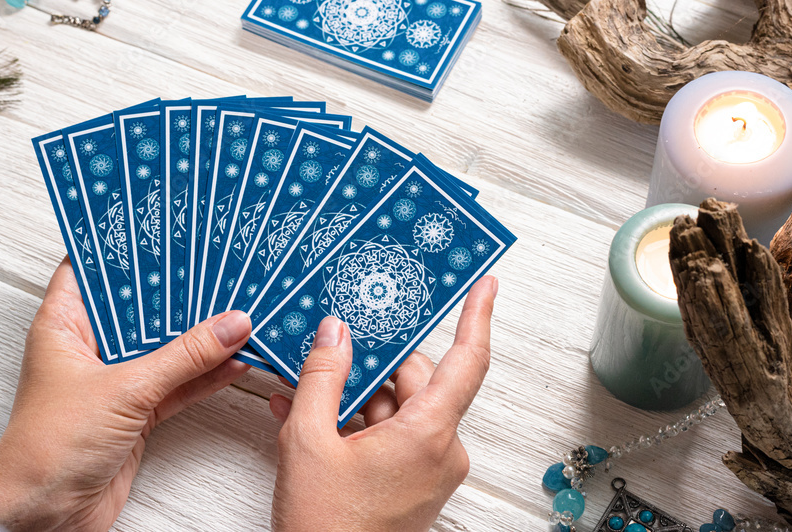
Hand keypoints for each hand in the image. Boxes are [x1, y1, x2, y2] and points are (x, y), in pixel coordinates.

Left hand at [0, 257, 253, 530]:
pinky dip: (208, 374)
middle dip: (182, 293)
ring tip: (243, 311)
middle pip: (142, 308)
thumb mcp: (126, 390)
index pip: (95, 269)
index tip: (169, 230)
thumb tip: (232, 324)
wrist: (43, 516)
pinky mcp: (138, 412)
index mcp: (66, 326)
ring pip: (168, 347)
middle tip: (221, 267)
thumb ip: (184, 357)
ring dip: (204, 336)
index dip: (127, 248)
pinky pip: (180, 383)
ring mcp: (117, 380)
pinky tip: (237, 360)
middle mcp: (91, 348)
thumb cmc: (49, 448)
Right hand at [269, 276, 498, 531]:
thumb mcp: (307, 441)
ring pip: (399, 408)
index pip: (467, 361)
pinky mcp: (416, 484)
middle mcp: (440, 450)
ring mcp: (430, 470)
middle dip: (373, 364)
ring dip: (355, 396)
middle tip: (334, 346)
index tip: (487, 284)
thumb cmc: (325, 528)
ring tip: (304, 389)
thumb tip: (335, 332)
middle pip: (417, 381)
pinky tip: (311, 415)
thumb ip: (322, 377)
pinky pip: (393, 435)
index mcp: (428, 435)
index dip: (478, 317)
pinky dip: (357, 423)